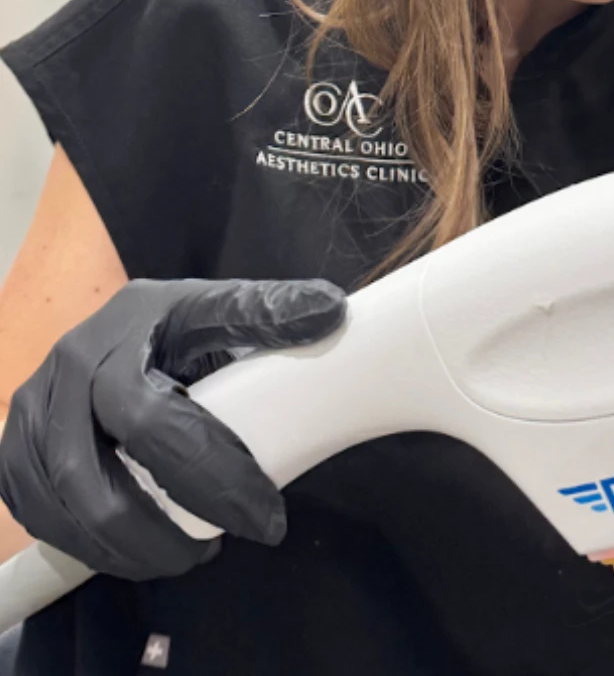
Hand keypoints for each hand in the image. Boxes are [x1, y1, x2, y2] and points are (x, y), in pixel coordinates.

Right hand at [0, 278, 345, 579]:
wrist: (124, 321)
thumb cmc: (183, 323)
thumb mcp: (224, 306)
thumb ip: (271, 312)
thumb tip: (331, 311)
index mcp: (123, 334)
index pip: (154, 423)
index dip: (212, 479)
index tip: (267, 518)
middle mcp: (66, 370)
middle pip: (92, 481)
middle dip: (157, 535)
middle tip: (218, 552)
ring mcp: (30, 406)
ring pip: (58, 507)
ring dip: (121, 550)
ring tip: (184, 556)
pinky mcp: (14, 440)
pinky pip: (33, 510)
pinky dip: (81, 544)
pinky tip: (132, 553)